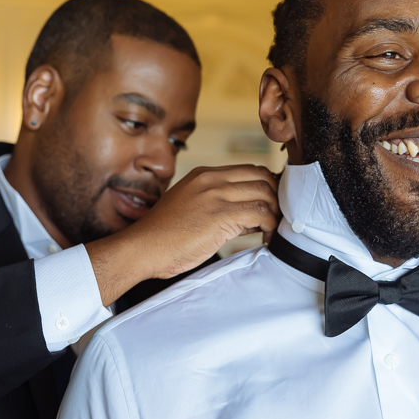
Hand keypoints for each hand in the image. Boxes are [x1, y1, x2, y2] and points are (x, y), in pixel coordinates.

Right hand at [86, 165, 279, 304]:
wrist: (141, 248)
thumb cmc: (163, 236)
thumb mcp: (191, 208)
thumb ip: (220, 206)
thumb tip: (252, 216)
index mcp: (203, 174)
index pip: (249, 170)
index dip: (266, 187)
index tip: (271, 205)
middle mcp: (211, 179)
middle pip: (262, 177)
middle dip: (275, 197)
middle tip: (277, 218)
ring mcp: (216, 195)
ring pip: (264, 193)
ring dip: (275, 213)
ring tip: (271, 230)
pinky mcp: (220, 215)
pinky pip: (260, 213)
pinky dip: (270, 226)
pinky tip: (266, 238)